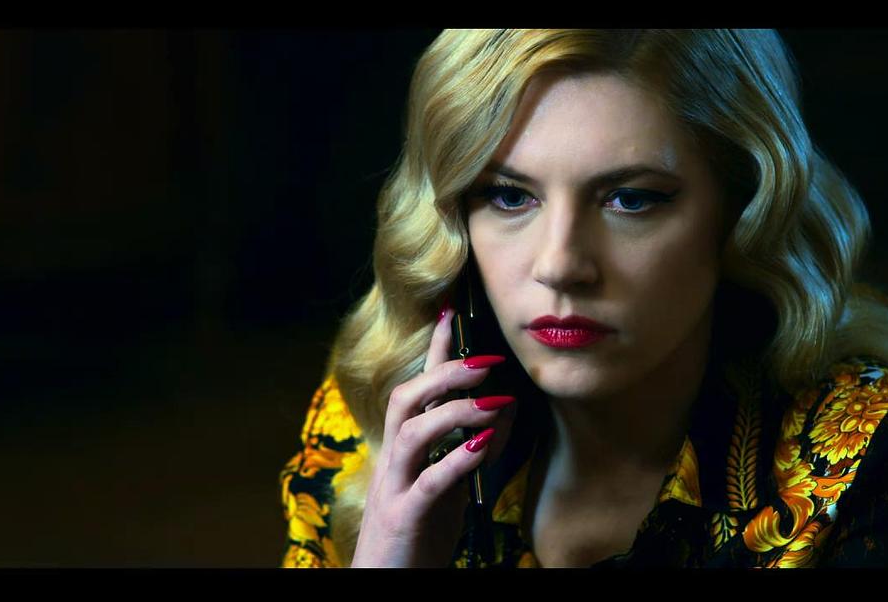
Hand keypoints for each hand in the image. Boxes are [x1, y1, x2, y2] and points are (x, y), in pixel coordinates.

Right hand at [350, 306, 517, 567]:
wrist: (386, 583)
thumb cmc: (417, 536)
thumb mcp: (449, 489)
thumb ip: (469, 453)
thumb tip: (501, 415)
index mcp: (404, 451)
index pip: (417, 389)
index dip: (434, 351)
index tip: (453, 312)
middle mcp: (394, 461)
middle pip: (406, 398)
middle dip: (445, 373)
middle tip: (488, 362)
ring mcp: (395, 487)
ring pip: (411, 432)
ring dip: (453, 411)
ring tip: (493, 404)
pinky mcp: (404, 517)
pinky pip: (428, 482)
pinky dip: (456, 460)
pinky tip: (484, 446)